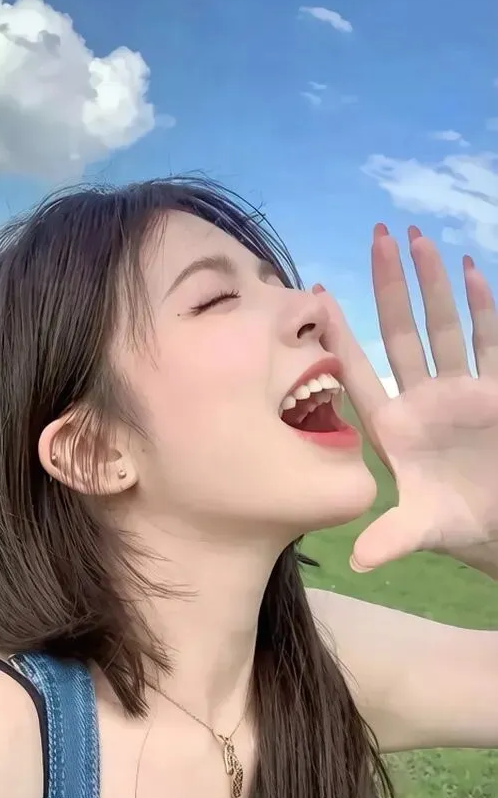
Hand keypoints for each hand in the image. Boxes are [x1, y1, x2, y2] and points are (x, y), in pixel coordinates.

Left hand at [315, 225, 497, 572]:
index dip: (339, 336)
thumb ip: (391, 538)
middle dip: (390, 285)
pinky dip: (482, 306)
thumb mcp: (421, 528)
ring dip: (433, 283)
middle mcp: (422, 397)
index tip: (316, 296)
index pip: (360, 372)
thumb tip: (360, 560)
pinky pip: (488, 339)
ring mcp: (459, 389)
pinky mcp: (495, 390)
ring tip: (418, 239)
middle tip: (377, 237)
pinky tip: (472, 270)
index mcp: (394, 425)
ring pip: (443, 324)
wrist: (495, 522)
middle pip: (401, 331)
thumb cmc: (453, 523)